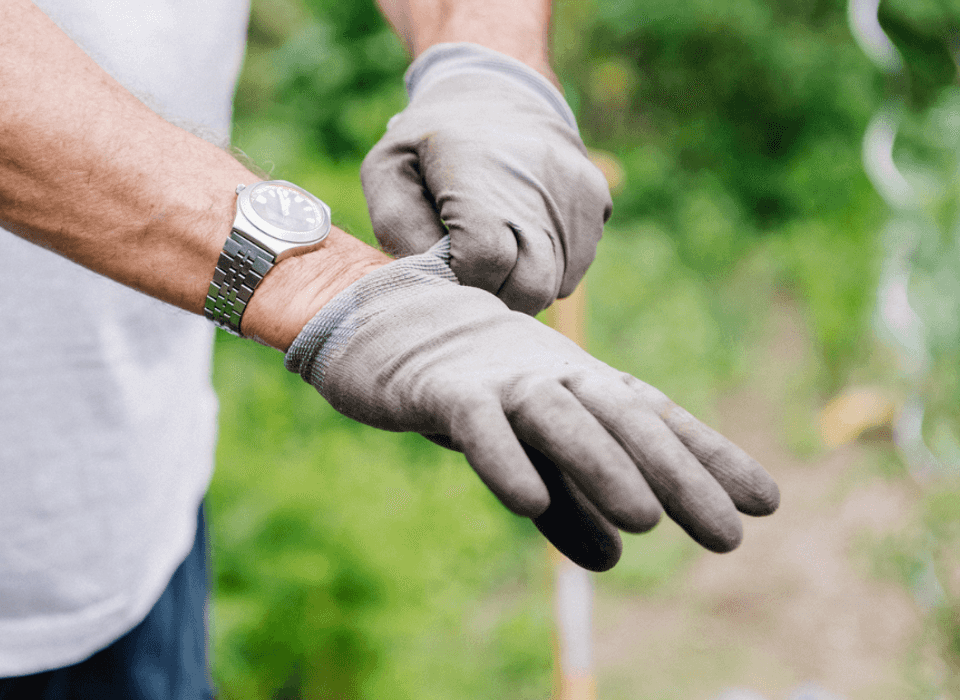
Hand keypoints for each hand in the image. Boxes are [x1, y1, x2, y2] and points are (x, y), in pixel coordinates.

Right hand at [286, 240, 778, 569]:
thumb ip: (566, 501)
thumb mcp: (527, 448)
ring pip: (561, 419)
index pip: (655, 418)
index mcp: (581, 384)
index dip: (708, 456)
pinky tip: (527, 503)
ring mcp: (500, 379)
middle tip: (726, 533)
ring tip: (645, 521)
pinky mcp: (443, 390)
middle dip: (678, 475)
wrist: (385, 321)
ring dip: (604, 466)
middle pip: (624, 420)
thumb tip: (611, 563)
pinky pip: (477, 424)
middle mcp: (554, 375)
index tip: (765, 502)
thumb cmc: (472, 388)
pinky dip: (502, 458)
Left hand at [361, 43, 611, 315]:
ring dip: (521, 285)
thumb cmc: (430, 140)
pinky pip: (575, 268)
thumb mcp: (388, 168)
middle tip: (469, 274)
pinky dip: (547, 269)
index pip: (485, 263)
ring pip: (555, 286)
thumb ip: (398, 227)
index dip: (461, 280)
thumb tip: (431, 277)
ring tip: (494, 251)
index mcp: (480, 174)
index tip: (446, 266)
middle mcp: (538, 185)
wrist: (496, 89)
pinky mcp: (597, 201)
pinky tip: (521, 237)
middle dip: (494, 296)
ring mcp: (576, 195)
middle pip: (529, 288)